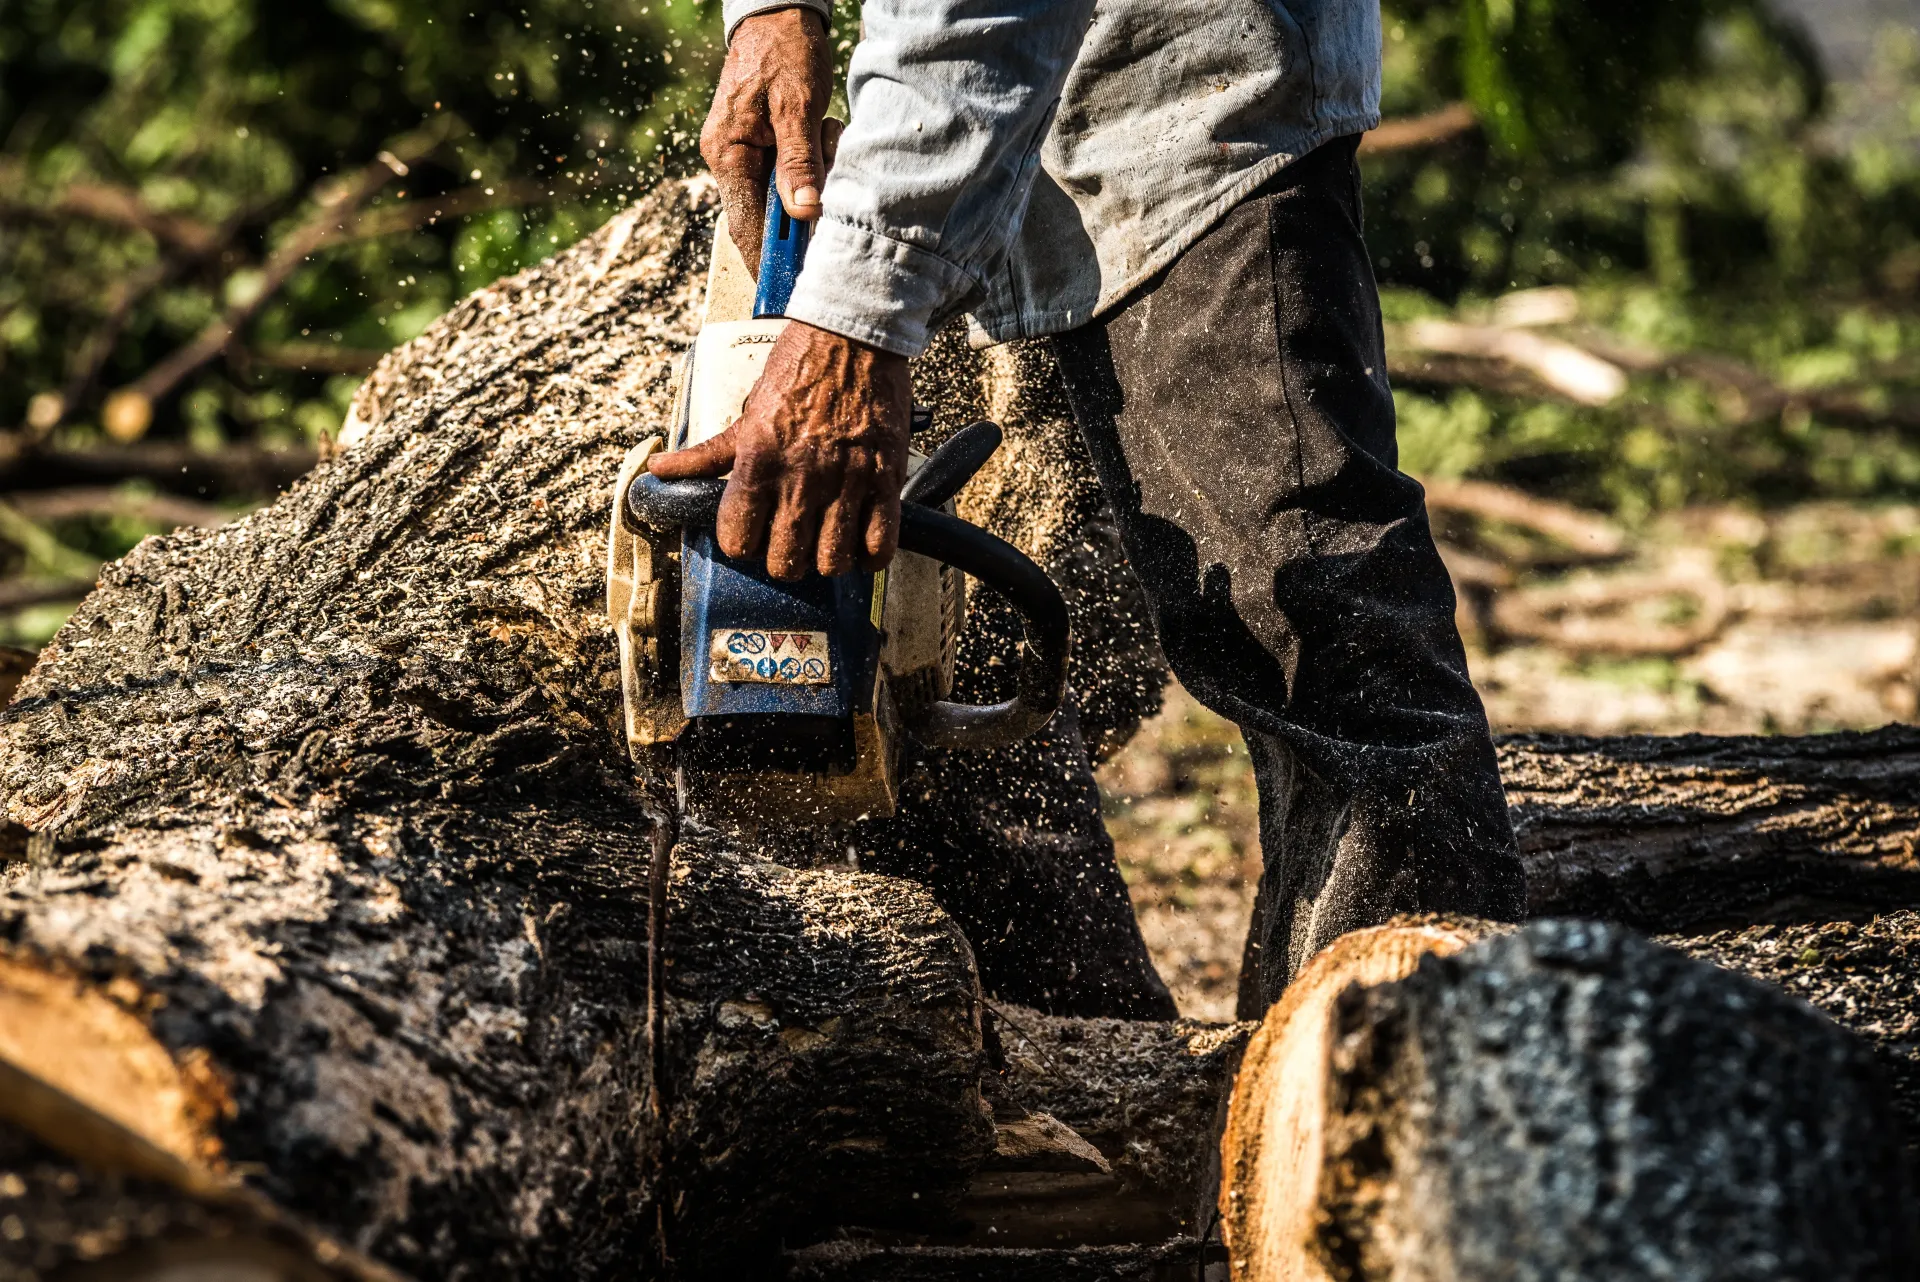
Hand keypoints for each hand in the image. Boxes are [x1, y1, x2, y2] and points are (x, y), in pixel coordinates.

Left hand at [648, 321, 910, 579]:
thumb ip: (706, 453)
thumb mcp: (746, 413)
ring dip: (826, 560)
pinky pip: (880, 543)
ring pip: (832, 561)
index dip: (742, 544)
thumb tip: (660, 470)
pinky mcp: (885, 478)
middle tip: (790, 543)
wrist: (852, 335)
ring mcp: (846, 481)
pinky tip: (861, 542)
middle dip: (784, 560)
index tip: (751, 534)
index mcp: (758, 461)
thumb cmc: (798, 368)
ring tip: (826, 543)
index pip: (737, 540)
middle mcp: (800, 477)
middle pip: (785, 563)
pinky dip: (870, 554)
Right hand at [700, 7, 839, 271]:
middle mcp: (728, 160)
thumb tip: (802, 214)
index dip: (768, 262)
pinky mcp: (761, 148)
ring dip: (812, 186)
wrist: (778, 16)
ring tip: (825, 140)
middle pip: (764, 219)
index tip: (789, 291)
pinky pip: (789, 177)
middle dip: (801, 220)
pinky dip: (812, 169)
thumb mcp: (796, 107)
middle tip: (830, 214)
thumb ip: (797, 162)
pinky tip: (824, 138)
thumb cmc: (785, 53)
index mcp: (727, 154)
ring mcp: (742, 155)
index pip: (746, 226)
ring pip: (782, 198)